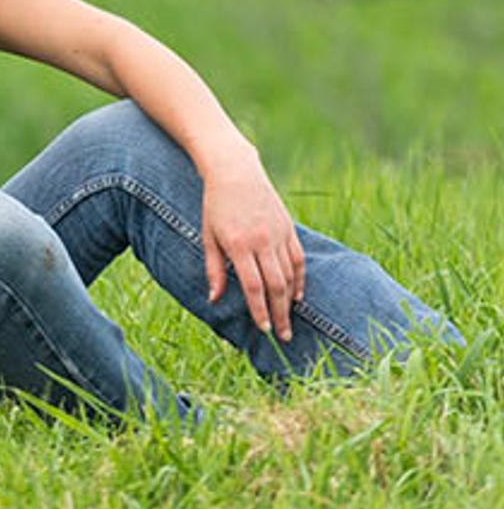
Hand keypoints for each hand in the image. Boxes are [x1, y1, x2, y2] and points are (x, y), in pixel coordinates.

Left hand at [202, 164, 307, 340]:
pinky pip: (298, 260)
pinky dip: (299, 280)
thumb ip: (213, 269)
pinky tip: (297, 296)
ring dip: (290, 301)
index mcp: (239, 245)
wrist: (235, 173)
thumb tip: (213, 300)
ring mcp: (279, 235)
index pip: (253, 286)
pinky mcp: (289, 229)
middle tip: (282, 336)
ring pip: (290, 275)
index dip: (259, 310)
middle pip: (276, 285)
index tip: (263, 329)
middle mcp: (263, 241)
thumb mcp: (207, 237)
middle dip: (279, 313)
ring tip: (289, 321)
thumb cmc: (215, 207)